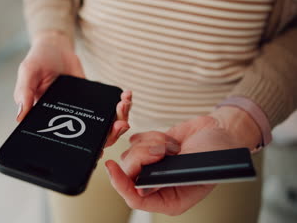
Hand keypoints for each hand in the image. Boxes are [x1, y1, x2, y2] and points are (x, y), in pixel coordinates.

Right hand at [14, 30, 131, 144]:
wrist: (55, 46)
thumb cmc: (38, 60)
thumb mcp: (27, 73)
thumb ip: (24, 92)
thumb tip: (20, 117)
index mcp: (49, 120)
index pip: (67, 143)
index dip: (84, 149)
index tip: (100, 147)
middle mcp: (68, 120)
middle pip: (92, 138)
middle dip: (110, 134)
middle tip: (120, 124)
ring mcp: (83, 112)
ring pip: (104, 126)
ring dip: (119, 119)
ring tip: (124, 104)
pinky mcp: (93, 101)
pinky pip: (109, 109)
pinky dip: (121, 106)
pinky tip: (125, 96)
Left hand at [105, 106, 261, 215]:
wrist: (220, 132)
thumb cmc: (215, 154)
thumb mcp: (194, 170)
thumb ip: (167, 179)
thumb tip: (141, 187)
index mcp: (169, 200)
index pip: (135, 199)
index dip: (120, 184)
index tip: (112, 168)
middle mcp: (157, 185)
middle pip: (129, 173)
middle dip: (143, 156)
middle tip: (163, 150)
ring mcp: (152, 167)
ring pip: (130, 154)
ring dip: (151, 145)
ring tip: (173, 146)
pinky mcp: (149, 149)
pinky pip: (135, 140)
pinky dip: (151, 136)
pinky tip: (169, 140)